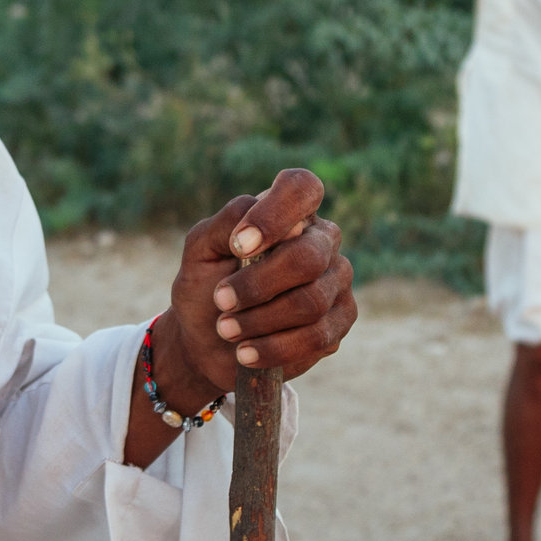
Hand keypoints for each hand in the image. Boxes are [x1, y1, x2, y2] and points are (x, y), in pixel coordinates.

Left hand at [150, 169, 355, 414]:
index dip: (275, 214)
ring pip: (311, 301)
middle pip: (307, 256)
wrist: (207, 342)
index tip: (239, 246)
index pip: (302, 188)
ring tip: (226, 329)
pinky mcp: (339, 322)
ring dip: (260, 319)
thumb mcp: (201, 251)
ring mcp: (336, 282)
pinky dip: (274, 347)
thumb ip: (224, 225)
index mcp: (289, 212)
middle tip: (221, 300)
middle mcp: (321, 241)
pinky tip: (246, 352)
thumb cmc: (206, 286)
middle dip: (258, 284)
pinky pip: (317, 336)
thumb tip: (254, 223)